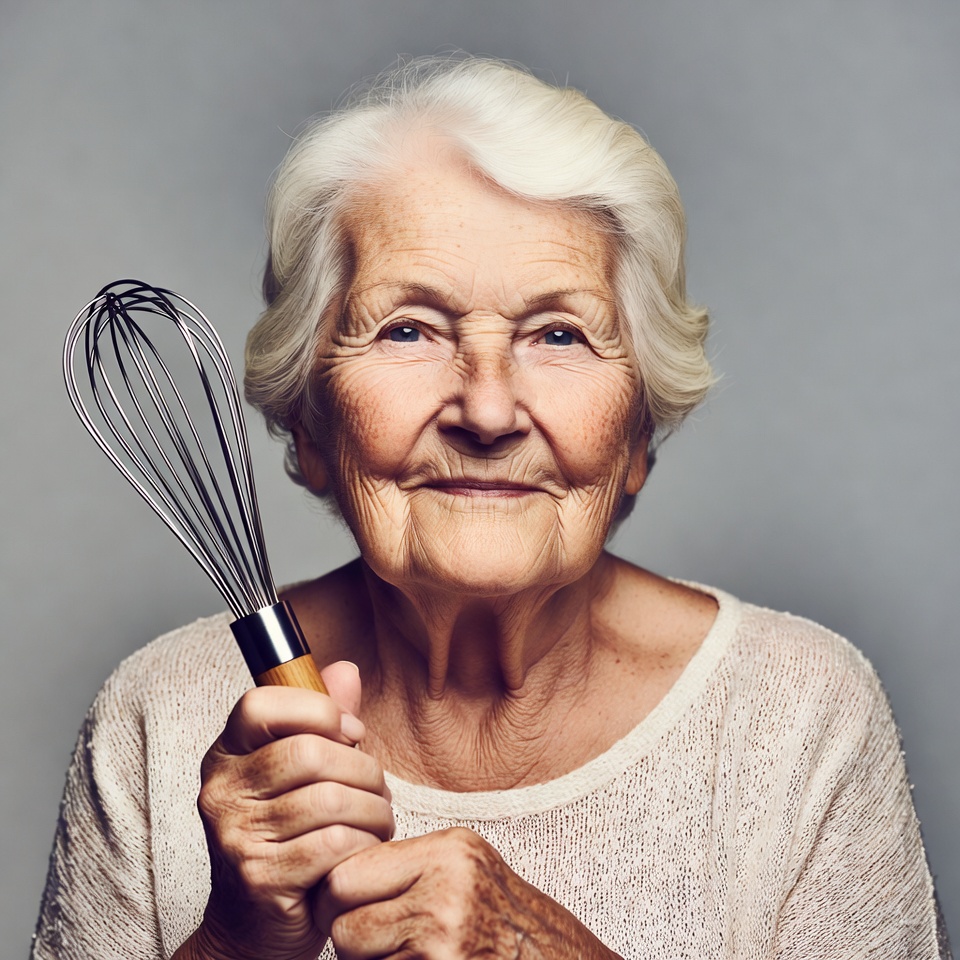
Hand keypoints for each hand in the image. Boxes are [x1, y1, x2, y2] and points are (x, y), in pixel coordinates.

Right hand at [184, 661, 393, 959]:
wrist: (254, 929)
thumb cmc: (287, 839)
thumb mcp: (299, 775)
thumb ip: (321, 720)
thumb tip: (345, 669)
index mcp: (226, 755)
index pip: (260, 703)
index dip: (318, 709)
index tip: (349, 733)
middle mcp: (221, 791)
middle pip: (310, 752)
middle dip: (363, 768)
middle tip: (376, 788)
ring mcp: (236, 836)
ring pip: (331, 799)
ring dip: (374, 810)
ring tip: (378, 819)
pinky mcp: (261, 878)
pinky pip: (336, 843)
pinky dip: (366, 843)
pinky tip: (366, 848)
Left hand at [316, 827, 620, 959]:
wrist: (549, 957)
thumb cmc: (496, 912)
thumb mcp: (461, 863)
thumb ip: (405, 863)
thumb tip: (332, 872)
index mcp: (447, 853)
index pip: (348, 873)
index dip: (334, 895)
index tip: (340, 905)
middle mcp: (446, 893)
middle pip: (344, 921)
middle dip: (343, 933)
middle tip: (362, 938)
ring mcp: (446, 942)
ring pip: (356, 958)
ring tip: (398, 951)